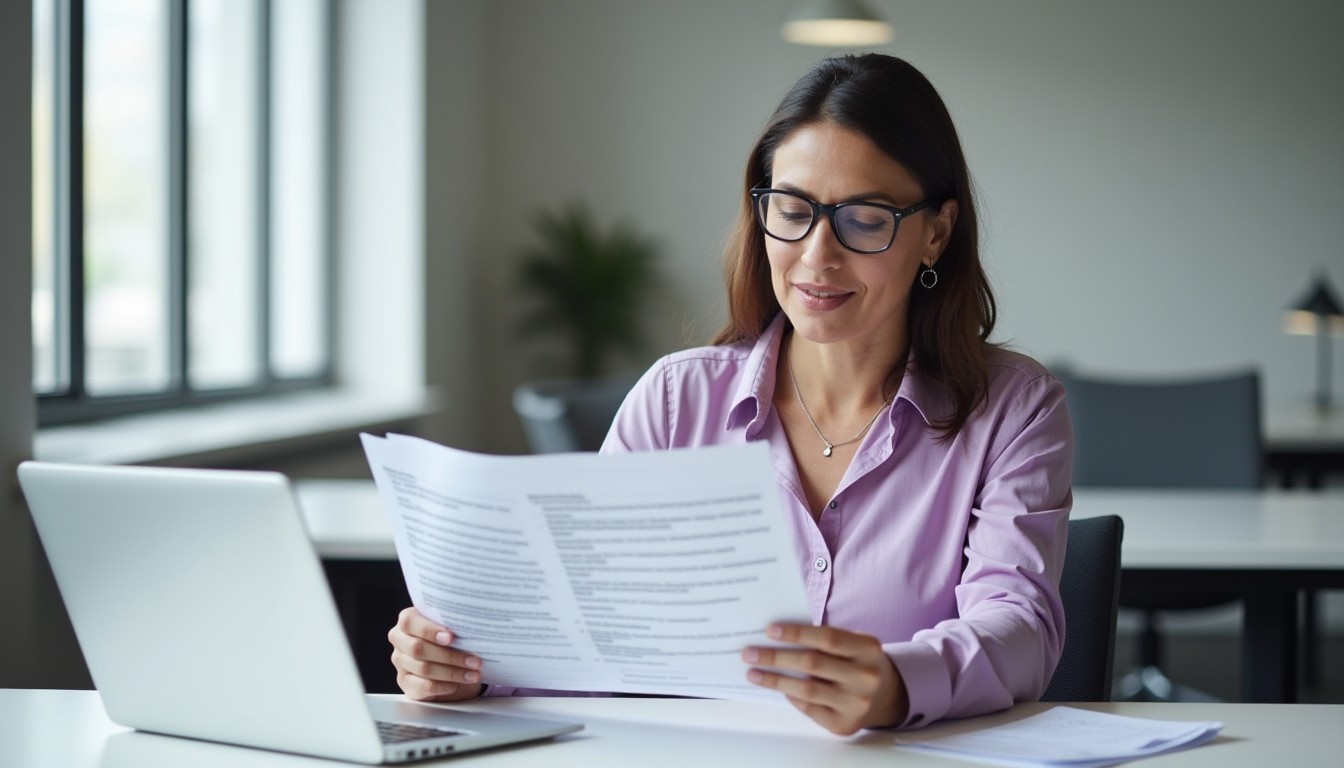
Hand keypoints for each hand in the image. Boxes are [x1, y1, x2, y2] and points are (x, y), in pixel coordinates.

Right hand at [387, 607, 484, 700]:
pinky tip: (456, 684)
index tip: (451, 638)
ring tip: (473, 674)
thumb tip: (474, 626)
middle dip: (449, 655)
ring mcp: (401, 662)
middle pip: (418, 648)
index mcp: (408, 620)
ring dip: (452, 672)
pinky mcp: (406, 682)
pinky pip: (423, 686)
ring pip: (424, 668)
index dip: (430, 630)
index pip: (410, 622)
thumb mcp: (450, 627)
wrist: (447, 661)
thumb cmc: (449, 638)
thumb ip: (453, 624)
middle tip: (474, 661)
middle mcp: (400, 640)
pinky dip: (442, 686)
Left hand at [741, 623, 907, 734]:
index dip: (797, 633)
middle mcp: (866, 677)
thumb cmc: (857, 661)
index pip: (827, 638)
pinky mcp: (845, 724)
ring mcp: (857, 704)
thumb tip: (777, 637)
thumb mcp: (852, 642)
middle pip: (812, 664)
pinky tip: (779, 687)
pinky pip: (810, 708)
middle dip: (776, 657)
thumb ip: (823, 638)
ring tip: (753, 673)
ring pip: (807, 690)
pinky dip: (791, 696)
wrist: (885, 695)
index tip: (769, 630)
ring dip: (775, 680)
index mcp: (868, 649)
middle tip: (750, 653)